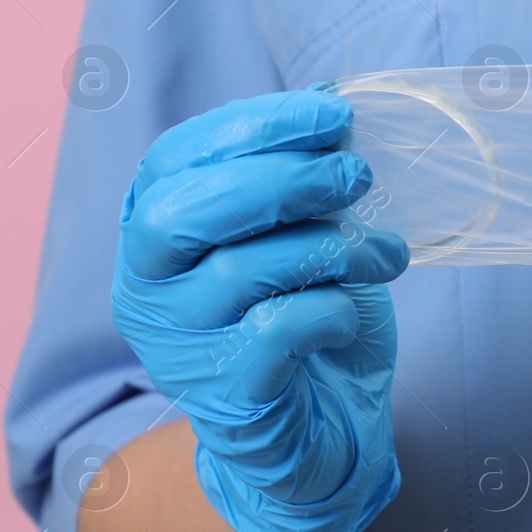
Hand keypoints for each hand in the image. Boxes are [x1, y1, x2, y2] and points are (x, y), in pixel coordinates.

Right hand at [110, 90, 409, 531]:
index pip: (174, 160)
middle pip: (188, 212)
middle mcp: (147, 291)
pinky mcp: (229, 398)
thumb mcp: (303, 238)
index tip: (331, 111)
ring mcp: (180, 349)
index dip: (251, 126)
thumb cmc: (309, 322)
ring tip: (384, 253)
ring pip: (242, 270)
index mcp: (154, 238)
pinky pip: (278, 331)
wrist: (325, 433)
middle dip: (283, 180)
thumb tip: (331, 98)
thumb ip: (301, 180)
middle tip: (357, 175)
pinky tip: (351, 314)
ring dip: (332, 247)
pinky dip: (332, 309)